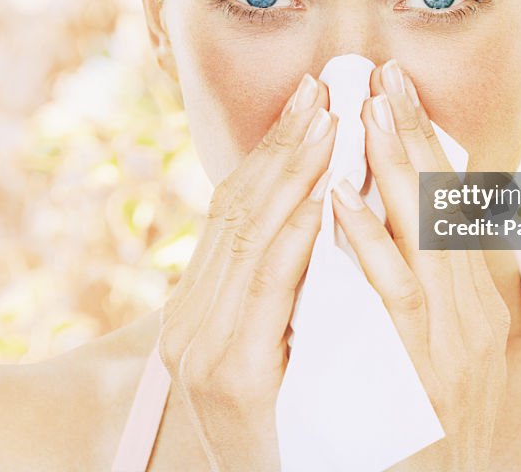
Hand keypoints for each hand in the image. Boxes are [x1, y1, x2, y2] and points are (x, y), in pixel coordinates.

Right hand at [157, 73, 337, 471]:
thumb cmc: (280, 428)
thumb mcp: (263, 352)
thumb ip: (272, 294)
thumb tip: (311, 222)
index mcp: (196, 310)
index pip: (231, 213)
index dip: (269, 154)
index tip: (308, 106)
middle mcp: (190, 322)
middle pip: (237, 211)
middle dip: (283, 148)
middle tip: (321, 93)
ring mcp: (205, 348)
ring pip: (251, 238)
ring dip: (294, 175)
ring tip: (330, 125)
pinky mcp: (235, 376)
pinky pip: (269, 288)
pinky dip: (296, 236)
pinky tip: (324, 197)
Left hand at [330, 59, 510, 471]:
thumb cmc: (424, 431)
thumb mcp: (436, 352)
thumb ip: (417, 292)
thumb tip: (380, 228)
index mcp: (473, 303)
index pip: (448, 207)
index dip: (422, 144)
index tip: (394, 92)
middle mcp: (473, 313)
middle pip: (443, 207)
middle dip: (412, 135)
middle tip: (383, 76)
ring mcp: (453, 342)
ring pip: (424, 236)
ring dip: (394, 169)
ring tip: (368, 112)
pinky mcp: (426, 373)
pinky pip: (394, 295)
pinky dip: (371, 243)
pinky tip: (342, 201)